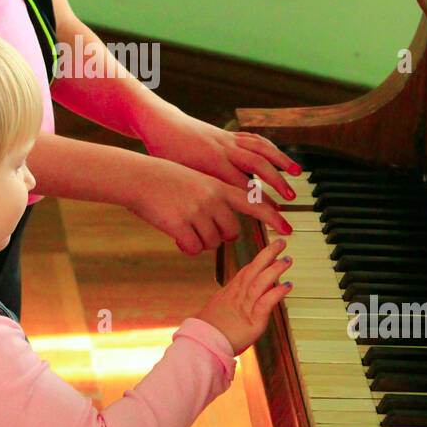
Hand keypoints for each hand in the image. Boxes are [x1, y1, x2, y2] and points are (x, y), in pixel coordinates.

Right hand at [124, 156, 294, 254]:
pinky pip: (194, 249)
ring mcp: (197, 211)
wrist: (138, 176)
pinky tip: (176, 236)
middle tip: (200, 228)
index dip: (273, 218)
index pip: (254, 202)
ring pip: (212, 242)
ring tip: (183, 226)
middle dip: (219, 236)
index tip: (289, 231)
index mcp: (219, 185)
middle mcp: (213, 197)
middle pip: (231, 232)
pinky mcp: (180, 224)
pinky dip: (186, 247)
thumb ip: (216, 197)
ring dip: (199, 240)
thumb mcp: (197, 180)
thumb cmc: (164, 179)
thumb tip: (228, 223)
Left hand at [139, 105, 301, 202]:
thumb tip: (198, 239)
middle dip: (277, 183)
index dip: (261, 202)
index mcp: (211, 165)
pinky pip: (254, 139)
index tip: (274, 216)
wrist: (160, 124)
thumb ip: (195, 201)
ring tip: (299, 174)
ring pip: (260, 149)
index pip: (243, 187)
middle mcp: (223, 151)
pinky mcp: (228, 134)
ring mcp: (228, 140)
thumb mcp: (179, 178)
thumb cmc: (165, 157)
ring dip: (281, 162)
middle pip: (258, 166)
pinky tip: (280, 158)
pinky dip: (270, 149)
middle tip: (290, 200)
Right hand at [195, 239, 292, 355]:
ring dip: (275, 269)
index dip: (259, 260)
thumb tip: (234, 297)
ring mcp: (245, 306)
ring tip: (286, 260)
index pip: (246, 271)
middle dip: (268, 255)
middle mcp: (238, 295)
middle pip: (254, 269)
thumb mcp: (217, 309)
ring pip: (261, 282)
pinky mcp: (252, 320)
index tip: (269, 251)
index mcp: (230, 292)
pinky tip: (287, 285)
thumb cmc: (208, 330)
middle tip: (280, 243)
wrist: (202, 343)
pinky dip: (276, 293)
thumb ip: (229, 301)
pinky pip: (266, 303)